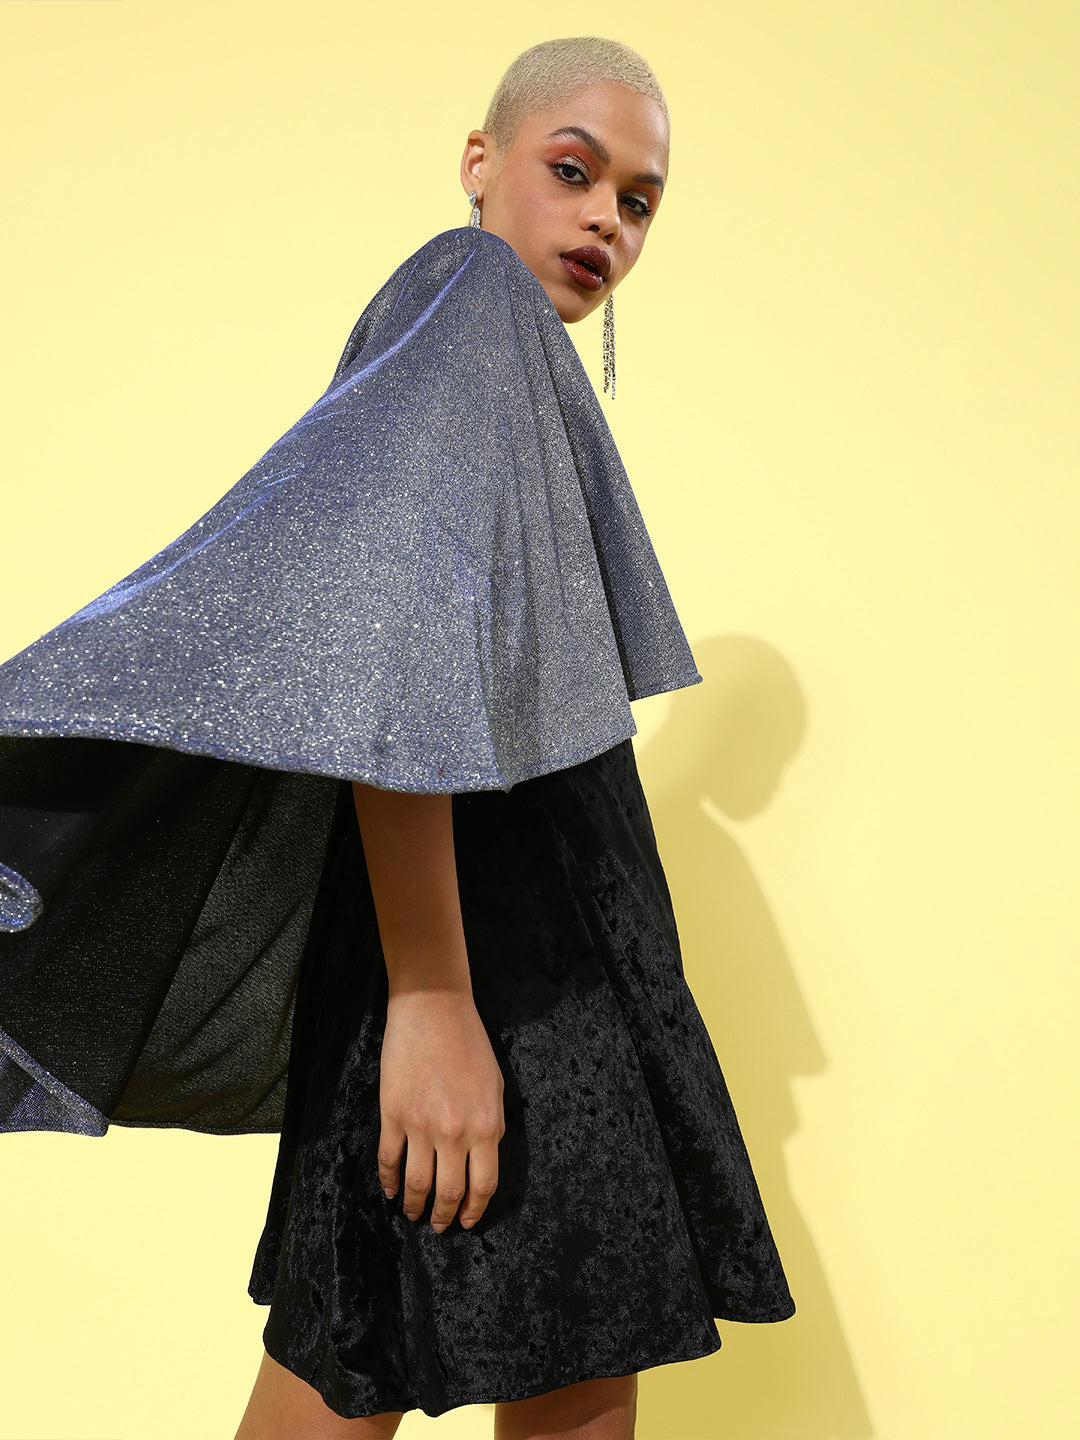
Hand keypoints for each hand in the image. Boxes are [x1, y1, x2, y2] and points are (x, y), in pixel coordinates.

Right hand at [378, 988, 504, 1231]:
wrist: (433, 1010)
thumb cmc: (469, 1043)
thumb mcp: (495, 1086)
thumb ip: (492, 1126)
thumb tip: (484, 1156)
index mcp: (486, 1127)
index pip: (483, 1185)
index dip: (474, 1209)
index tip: (467, 1221)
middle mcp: (454, 1133)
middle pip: (449, 1192)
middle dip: (444, 1216)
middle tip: (439, 1227)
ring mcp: (420, 1125)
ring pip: (416, 1183)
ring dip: (415, 1205)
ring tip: (413, 1214)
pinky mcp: (393, 1114)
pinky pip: (389, 1159)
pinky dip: (388, 1180)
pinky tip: (390, 1190)